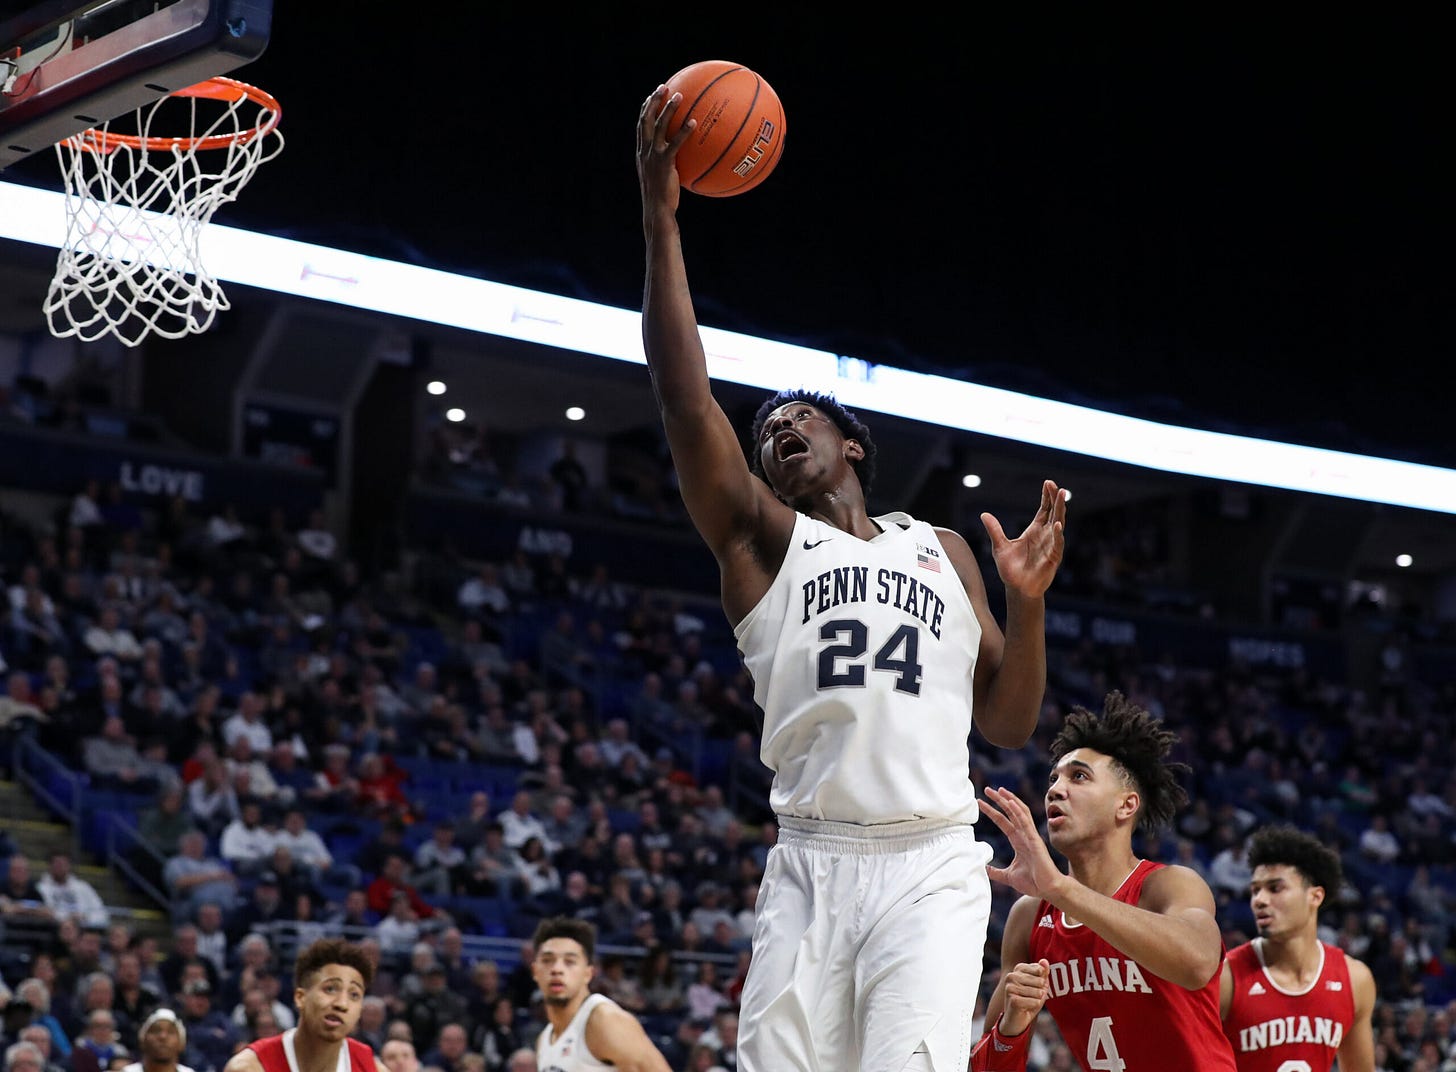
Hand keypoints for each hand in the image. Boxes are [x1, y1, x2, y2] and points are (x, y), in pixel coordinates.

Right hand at [636, 86, 692, 217]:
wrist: (657, 210)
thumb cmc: (662, 198)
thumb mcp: (660, 177)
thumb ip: (667, 163)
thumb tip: (682, 158)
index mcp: (642, 152)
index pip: (641, 125)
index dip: (645, 108)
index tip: (652, 96)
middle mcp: (645, 151)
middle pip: (646, 119)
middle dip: (654, 101)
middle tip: (663, 87)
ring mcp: (653, 156)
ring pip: (659, 126)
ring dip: (669, 109)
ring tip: (680, 95)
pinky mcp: (664, 163)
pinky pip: (675, 143)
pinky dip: (684, 131)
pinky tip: (694, 121)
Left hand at [979, 786, 1064, 899]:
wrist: (1047, 890)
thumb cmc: (1032, 882)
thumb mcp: (1008, 876)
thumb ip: (996, 872)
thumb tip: (984, 869)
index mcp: (1018, 840)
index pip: (1003, 821)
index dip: (992, 811)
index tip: (980, 802)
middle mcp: (1024, 835)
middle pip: (1010, 812)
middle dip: (999, 800)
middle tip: (987, 789)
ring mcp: (1030, 836)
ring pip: (1019, 812)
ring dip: (1009, 800)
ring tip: (998, 790)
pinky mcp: (1035, 841)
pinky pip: (1026, 822)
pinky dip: (1018, 811)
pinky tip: (1010, 802)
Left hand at [981, 480, 1067, 598]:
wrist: (1017, 589)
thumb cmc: (1010, 569)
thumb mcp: (999, 547)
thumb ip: (994, 530)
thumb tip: (984, 514)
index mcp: (1034, 531)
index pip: (1043, 510)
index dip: (1046, 497)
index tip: (1047, 483)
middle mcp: (1045, 536)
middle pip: (1053, 513)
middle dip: (1055, 499)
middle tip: (1055, 485)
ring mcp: (1051, 546)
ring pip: (1059, 524)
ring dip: (1060, 511)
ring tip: (1062, 496)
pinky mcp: (1053, 558)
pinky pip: (1057, 544)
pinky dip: (1058, 534)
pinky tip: (1058, 524)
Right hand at [998, 959, 1050, 1035]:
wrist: (1017, 1019)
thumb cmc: (1029, 999)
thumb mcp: (1039, 985)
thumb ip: (1043, 972)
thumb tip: (1044, 961)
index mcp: (1018, 969)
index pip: (1040, 970)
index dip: (1043, 982)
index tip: (1034, 987)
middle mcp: (1011, 976)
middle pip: (1040, 981)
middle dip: (1041, 992)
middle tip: (1032, 997)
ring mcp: (1010, 987)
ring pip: (1038, 992)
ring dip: (1038, 1000)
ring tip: (1029, 1002)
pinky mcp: (1012, 1000)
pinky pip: (1035, 1002)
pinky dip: (1034, 1006)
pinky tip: (1026, 1008)